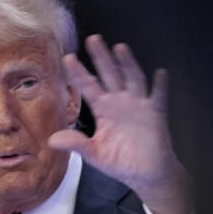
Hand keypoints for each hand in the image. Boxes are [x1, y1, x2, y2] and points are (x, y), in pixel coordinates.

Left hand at [50, 34, 191, 213]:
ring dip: (127, 64)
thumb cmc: (121, 161)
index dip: (79, 73)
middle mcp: (120, 102)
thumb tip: (52, 140)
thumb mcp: (95, 154)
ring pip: (133, 79)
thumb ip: (77, 144)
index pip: (89, 87)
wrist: (146, 174)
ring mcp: (139, 105)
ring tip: (119, 48)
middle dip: (101, 58)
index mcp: (104, 110)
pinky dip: (160, 86)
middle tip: (92, 39)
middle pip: (110, 75)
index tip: (68, 59)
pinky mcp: (156, 114)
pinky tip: (160, 74)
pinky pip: (159, 97)